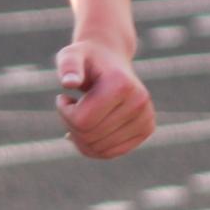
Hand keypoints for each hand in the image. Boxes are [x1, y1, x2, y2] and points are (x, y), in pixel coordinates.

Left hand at [53, 39, 154, 159]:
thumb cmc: (86, 59)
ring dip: (81, 137)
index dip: (65, 113)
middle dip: (72, 126)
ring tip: (82, 114)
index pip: (83, 121)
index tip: (64, 98)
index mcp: (122, 85)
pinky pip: (111, 153)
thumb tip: (69, 82)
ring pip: (100, 150)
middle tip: (71, 107)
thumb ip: (68, 66)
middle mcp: (139, 102)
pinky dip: (94, 146)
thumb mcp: (71, 55)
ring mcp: (146, 117)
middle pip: (91, 137)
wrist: (110, 59)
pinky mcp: (146, 129)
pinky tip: (91, 127)